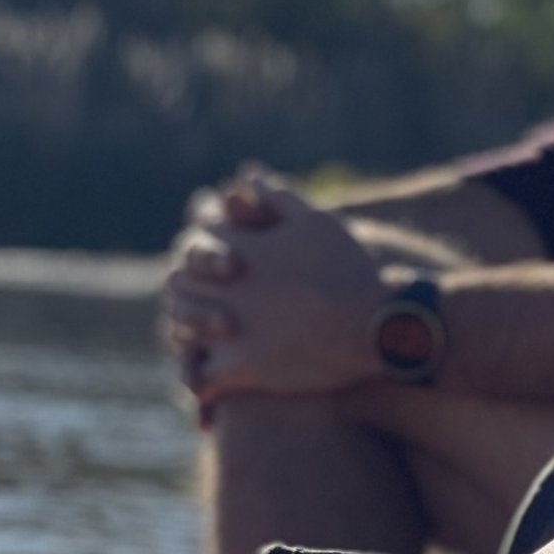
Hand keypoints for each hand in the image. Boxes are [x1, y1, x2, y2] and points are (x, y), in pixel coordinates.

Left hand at [160, 167, 392, 411]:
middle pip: (180, 280)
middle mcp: (229, 287)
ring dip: (187, 326)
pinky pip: (202, 376)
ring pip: (182, 326)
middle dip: (187, 283)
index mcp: (244, 249)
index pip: (201, 236)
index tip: (214, 248)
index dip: (204, 240)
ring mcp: (231, 328)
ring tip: (196, 331)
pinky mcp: (241, 367)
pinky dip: (200, 378)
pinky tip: (210, 377)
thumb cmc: (350, 270)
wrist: (373, 326)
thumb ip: (278, 196)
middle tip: (197, 290)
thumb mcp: (318, 222)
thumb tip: (247, 175)